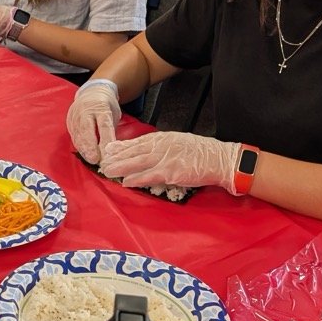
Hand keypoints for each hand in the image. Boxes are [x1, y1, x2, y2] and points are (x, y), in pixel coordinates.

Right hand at [67, 78, 122, 163]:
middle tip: (95, 160)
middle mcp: (86, 110)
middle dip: (91, 146)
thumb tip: (112, 150)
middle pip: (87, 130)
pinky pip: (74, 135)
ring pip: (78, 134)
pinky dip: (79, 146)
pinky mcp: (69, 121)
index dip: (106, 140)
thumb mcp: (113, 113)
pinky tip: (84, 154)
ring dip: (84, 149)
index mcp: (101, 107)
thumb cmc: (106, 105)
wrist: (92, 92)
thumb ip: (111, 129)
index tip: (108, 153)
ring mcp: (75, 115)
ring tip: (90, 160)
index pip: (103, 125)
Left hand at [99, 131, 240, 191]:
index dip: (121, 146)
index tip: (108, 149)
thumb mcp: (179, 142)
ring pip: (137, 163)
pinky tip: (126, 182)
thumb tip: (147, 151)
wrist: (220, 159)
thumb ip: (163, 146)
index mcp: (164, 138)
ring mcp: (166, 158)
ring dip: (121, 168)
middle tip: (101, 161)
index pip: (138, 142)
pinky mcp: (171, 172)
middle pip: (134, 151)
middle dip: (116, 157)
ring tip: (107, 171)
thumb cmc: (202, 152)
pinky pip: (150, 176)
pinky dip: (137, 179)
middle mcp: (162, 146)